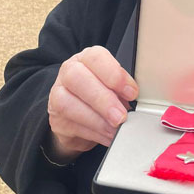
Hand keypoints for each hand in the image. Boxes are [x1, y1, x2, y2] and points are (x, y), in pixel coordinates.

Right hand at [46, 46, 137, 162]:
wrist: (79, 117)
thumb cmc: (100, 95)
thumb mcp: (113, 86)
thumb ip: (122, 88)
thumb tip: (137, 101)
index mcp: (86, 59)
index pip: (95, 57)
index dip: (114, 74)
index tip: (132, 92)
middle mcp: (68, 72)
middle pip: (77, 78)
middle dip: (103, 99)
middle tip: (121, 116)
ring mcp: (57, 95)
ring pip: (68, 103)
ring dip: (97, 119)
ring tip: (116, 128)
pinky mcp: (56, 119)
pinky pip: (71, 126)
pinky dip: (94, 133)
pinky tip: (108, 136)